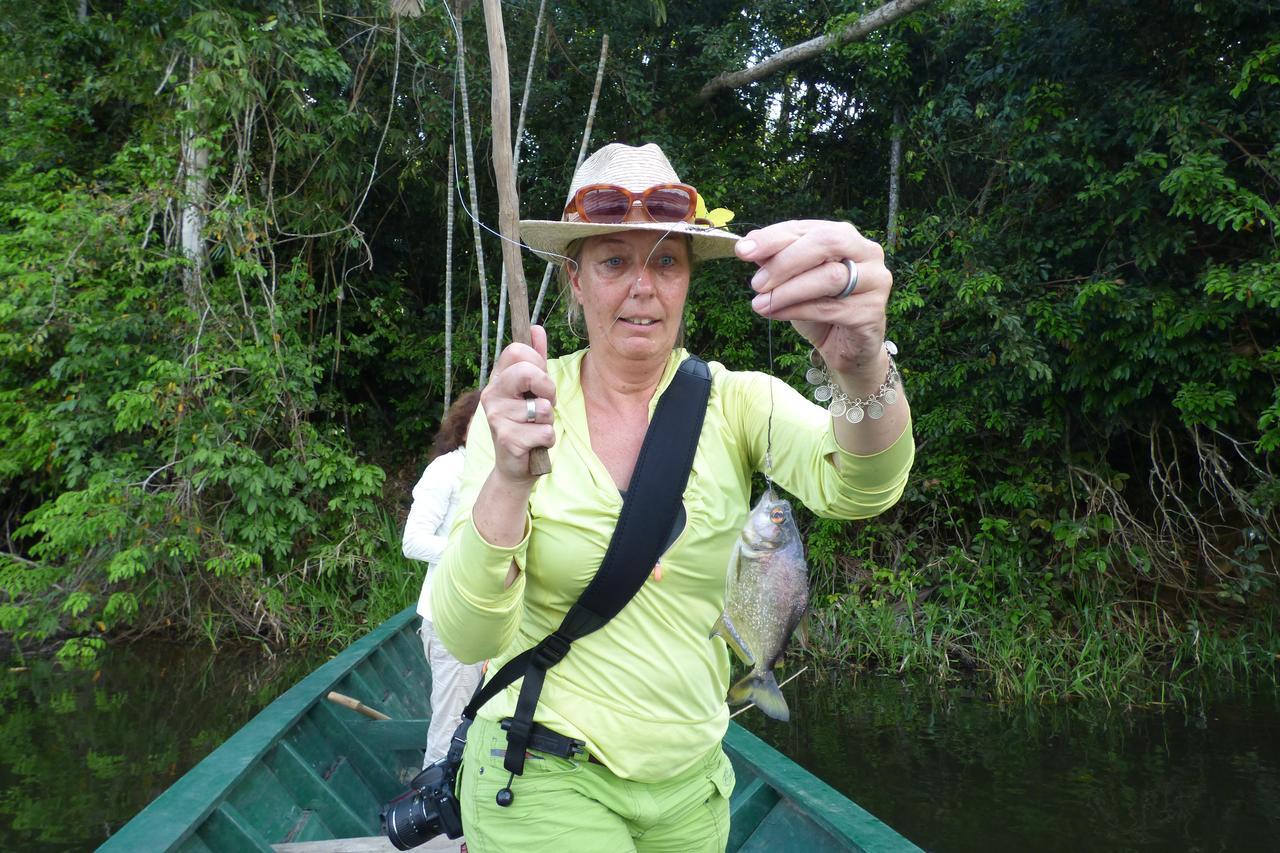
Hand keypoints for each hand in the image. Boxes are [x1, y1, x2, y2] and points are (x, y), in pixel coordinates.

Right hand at [481, 325, 556, 485]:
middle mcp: (491, 395)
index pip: (516, 350)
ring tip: (534, 428)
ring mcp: (496, 417)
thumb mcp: (532, 389)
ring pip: (543, 408)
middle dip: (548, 390)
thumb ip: (536, 359)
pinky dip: (547, 440)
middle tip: (544, 404)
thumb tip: (536, 329)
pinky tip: (533, 444)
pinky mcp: (507, 439)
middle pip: (528, 372)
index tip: (539, 379)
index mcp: (498, 379)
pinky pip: (545, 432)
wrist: (514, 466)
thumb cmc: (525, 423)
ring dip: (548, 421)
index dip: (537, 361)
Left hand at [736, 221, 890, 382]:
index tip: (743, 250)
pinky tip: (774, 314)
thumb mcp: (793, 280)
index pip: (807, 228)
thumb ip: (776, 260)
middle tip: (756, 282)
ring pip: (829, 277)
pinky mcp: (872, 312)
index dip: (773, 237)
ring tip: (759, 303)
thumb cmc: (819, 305)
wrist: (844, 346)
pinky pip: (830, 308)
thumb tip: (748, 243)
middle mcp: (867, 252)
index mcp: (845, 236)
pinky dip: (796, 311)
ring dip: (787, 291)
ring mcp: (875, 281)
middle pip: (826, 243)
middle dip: (785, 262)